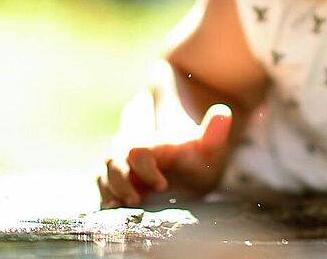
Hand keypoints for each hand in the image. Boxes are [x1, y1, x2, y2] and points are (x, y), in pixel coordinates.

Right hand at [98, 103, 232, 207]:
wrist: (187, 167)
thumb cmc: (196, 158)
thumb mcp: (208, 147)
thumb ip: (214, 132)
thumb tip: (224, 112)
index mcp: (151, 144)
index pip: (138, 151)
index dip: (145, 169)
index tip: (162, 186)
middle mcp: (130, 152)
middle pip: (113, 161)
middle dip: (120, 182)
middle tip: (136, 201)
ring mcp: (120, 168)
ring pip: (103, 175)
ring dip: (109, 192)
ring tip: (119, 209)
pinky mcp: (114, 184)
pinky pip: (102, 189)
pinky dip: (104, 200)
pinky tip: (114, 213)